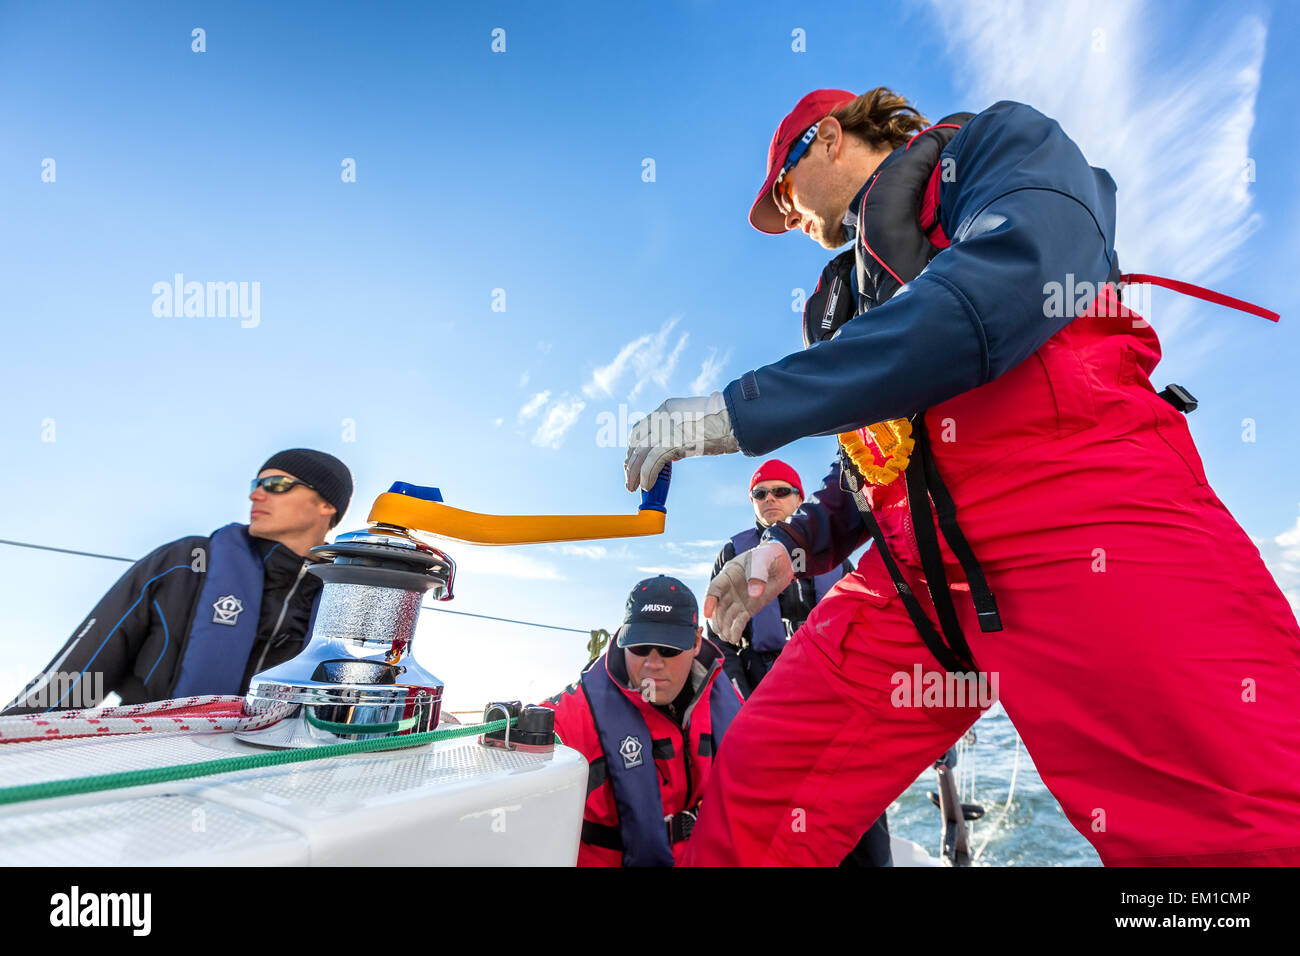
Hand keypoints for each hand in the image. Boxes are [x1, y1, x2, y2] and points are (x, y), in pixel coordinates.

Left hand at [623, 392, 739, 491]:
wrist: (732, 419)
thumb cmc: (721, 421)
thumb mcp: (693, 422)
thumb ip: (679, 434)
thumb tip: (672, 454)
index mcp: (665, 408)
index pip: (639, 429)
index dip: (633, 447)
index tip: (632, 460)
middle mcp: (660, 417)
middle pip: (635, 442)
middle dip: (630, 461)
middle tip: (629, 476)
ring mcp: (664, 430)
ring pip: (640, 454)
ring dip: (634, 473)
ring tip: (632, 486)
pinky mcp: (671, 443)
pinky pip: (651, 463)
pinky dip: (646, 476)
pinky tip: (646, 485)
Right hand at [702, 540, 793, 644]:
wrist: (781, 563)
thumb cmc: (768, 556)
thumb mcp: (763, 559)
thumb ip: (758, 574)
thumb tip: (754, 594)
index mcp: (729, 574)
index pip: (715, 588)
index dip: (709, 601)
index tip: (708, 613)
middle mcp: (730, 589)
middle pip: (718, 607)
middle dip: (717, 620)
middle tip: (721, 631)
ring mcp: (738, 600)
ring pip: (726, 616)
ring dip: (724, 628)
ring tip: (728, 638)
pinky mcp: (748, 609)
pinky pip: (739, 621)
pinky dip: (735, 630)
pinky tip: (733, 639)